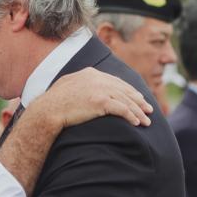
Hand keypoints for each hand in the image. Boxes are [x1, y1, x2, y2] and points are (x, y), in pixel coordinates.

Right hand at [30, 67, 152, 129]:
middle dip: (138, 100)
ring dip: (139, 111)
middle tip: (148, 109)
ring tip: (147, 121)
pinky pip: (122, 109)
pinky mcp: (100, 101)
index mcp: (91, 73)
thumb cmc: (53, 102)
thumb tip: (81, 90)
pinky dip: (131, 116)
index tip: (138, 98)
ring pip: (126, 100)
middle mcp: (98, 78)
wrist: (47, 109)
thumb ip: (79, 85)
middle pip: (124, 90)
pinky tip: (137, 123)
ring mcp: (100, 89)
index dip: (129, 91)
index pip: (116, 81)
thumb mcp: (67, 86)